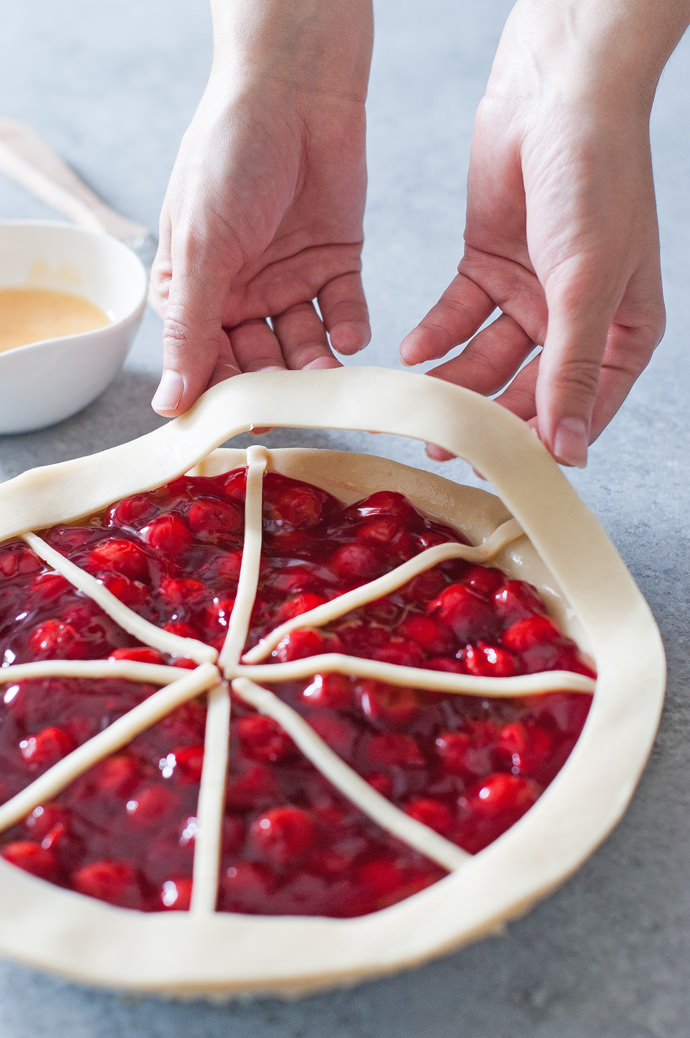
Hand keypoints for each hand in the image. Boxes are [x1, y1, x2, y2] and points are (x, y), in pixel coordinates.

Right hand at [151, 1, 371, 416]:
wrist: (295, 88)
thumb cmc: (229, 156)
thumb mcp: (201, 248)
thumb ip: (190, 329)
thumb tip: (168, 405)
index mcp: (194, 288)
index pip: (204, 360)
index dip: (222, 392)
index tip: (243, 421)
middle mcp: (241, 291)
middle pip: (257, 361)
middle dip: (275, 384)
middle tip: (295, 405)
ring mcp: (289, 279)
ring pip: (303, 344)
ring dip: (315, 364)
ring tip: (327, 374)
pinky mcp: (336, 263)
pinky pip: (343, 311)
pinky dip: (348, 328)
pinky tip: (350, 337)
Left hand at [400, 0, 686, 465]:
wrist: (556, 98)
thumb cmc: (597, 182)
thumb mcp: (587, 286)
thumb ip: (572, 370)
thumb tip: (569, 451)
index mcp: (622, 332)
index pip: (583, 408)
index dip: (545, 440)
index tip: (503, 469)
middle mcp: (576, 320)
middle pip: (528, 390)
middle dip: (488, 416)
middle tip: (448, 447)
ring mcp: (529, 296)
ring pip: (487, 360)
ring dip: (454, 381)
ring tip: (421, 401)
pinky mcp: (487, 270)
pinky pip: (459, 318)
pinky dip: (437, 335)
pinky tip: (414, 352)